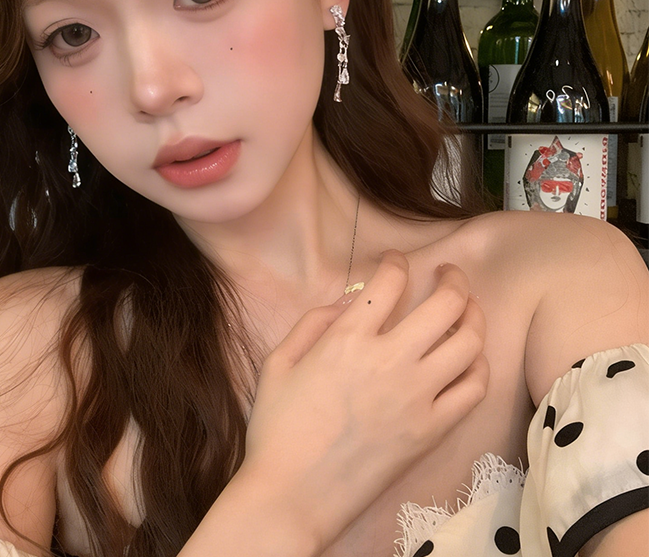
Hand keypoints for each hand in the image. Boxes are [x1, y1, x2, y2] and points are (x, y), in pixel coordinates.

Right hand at [240, 251, 487, 552]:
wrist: (293, 495)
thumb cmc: (277, 428)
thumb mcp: (278, 362)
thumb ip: (313, 322)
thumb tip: (348, 302)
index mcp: (348, 338)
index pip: (390, 281)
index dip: (397, 261)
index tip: (396, 261)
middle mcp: (390, 359)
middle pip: (445, 303)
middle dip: (452, 278)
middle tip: (448, 273)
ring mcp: (417, 396)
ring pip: (469, 342)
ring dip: (473, 316)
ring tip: (466, 309)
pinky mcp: (432, 430)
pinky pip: (473, 389)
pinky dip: (478, 365)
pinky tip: (468, 358)